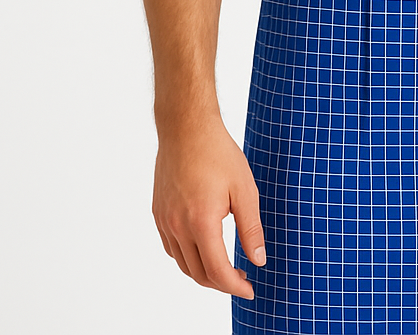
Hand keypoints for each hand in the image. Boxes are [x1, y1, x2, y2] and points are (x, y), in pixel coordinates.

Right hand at [152, 119, 265, 298]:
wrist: (186, 128)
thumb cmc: (218, 153)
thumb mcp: (245, 189)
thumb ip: (251, 228)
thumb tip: (259, 260)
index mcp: (201, 222)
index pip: (217, 271)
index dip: (235, 287)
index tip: (250, 290)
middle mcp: (177, 226)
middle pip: (198, 273)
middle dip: (222, 283)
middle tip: (242, 279)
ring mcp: (164, 221)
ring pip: (182, 264)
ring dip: (204, 272)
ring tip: (226, 267)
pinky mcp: (158, 213)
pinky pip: (172, 248)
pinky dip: (188, 257)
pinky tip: (204, 248)